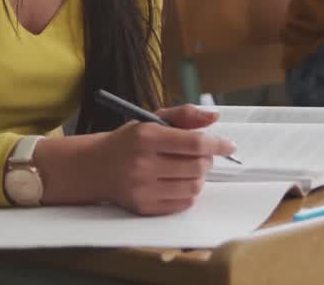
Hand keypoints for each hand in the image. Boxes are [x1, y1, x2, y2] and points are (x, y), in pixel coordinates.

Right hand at [95, 104, 235, 215]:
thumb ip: (184, 115)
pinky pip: (183, 203)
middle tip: (201, 155)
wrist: (95, 167)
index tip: (229, 145)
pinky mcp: (144, 207)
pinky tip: (178, 182)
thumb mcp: (152, 120)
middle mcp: (143, 163)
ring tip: (188, 168)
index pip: (194, 142)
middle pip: (198, 166)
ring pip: (194, 187)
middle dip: (207, 160)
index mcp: (146, 136)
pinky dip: (188, 192)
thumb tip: (215, 117)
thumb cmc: (128, 142)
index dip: (217, 143)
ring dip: (199, 177)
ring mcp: (143, 188)